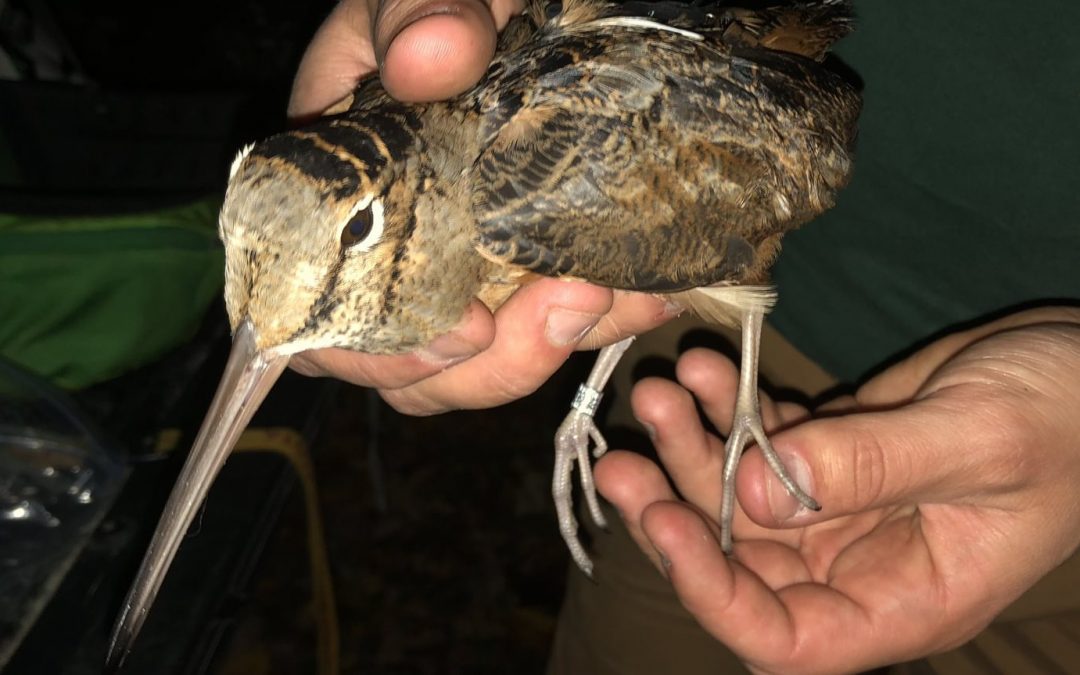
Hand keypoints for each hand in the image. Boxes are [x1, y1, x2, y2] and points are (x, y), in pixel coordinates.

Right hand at [286, 0, 675, 412]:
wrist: (532, 1)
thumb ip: (417, 8)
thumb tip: (426, 59)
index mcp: (339, 183)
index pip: (318, 304)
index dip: (377, 348)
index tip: (466, 331)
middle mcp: (392, 238)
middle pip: (408, 358)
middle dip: (491, 364)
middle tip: (571, 307)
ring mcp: (464, 258)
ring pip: (480, 361)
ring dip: (552, 348)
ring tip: (618, 294)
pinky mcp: (527, 262)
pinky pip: (551, 326)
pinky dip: (601, 322)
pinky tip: (646, 286)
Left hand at [597, 307, 1079, 673]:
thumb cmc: (1069, 417)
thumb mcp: (981, 440)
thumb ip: (872, 467)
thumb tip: (753, 492)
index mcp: (903, 601)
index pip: (785, 639)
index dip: (713, 594)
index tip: (663, 523)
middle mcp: (859, 565)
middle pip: (742, 564)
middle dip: (678, 509)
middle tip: (628, 452)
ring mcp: (841, 508)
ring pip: (739, 497)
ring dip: (693, 447)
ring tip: (666, 388)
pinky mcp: (833, 455)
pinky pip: (762, 441)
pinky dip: (729, 408)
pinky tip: (706, 368)